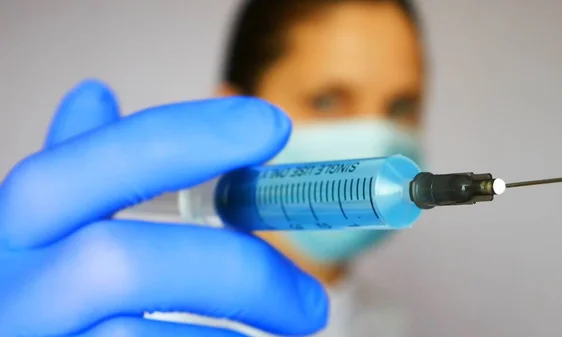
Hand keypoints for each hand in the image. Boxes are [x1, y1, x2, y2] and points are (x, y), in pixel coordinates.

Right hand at [0, 80, 327, 336]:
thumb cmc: (49, 290)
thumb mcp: (48, 226)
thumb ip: (82, 168)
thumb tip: (95, 93)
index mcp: (21, 226)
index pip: (89, 162)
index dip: (182, 138)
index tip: (269, 124)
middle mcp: (14, 287)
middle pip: (121, 263)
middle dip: (236, 271)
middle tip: (311, 302)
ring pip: (138, 336)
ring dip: (232, 331)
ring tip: (287, 329)